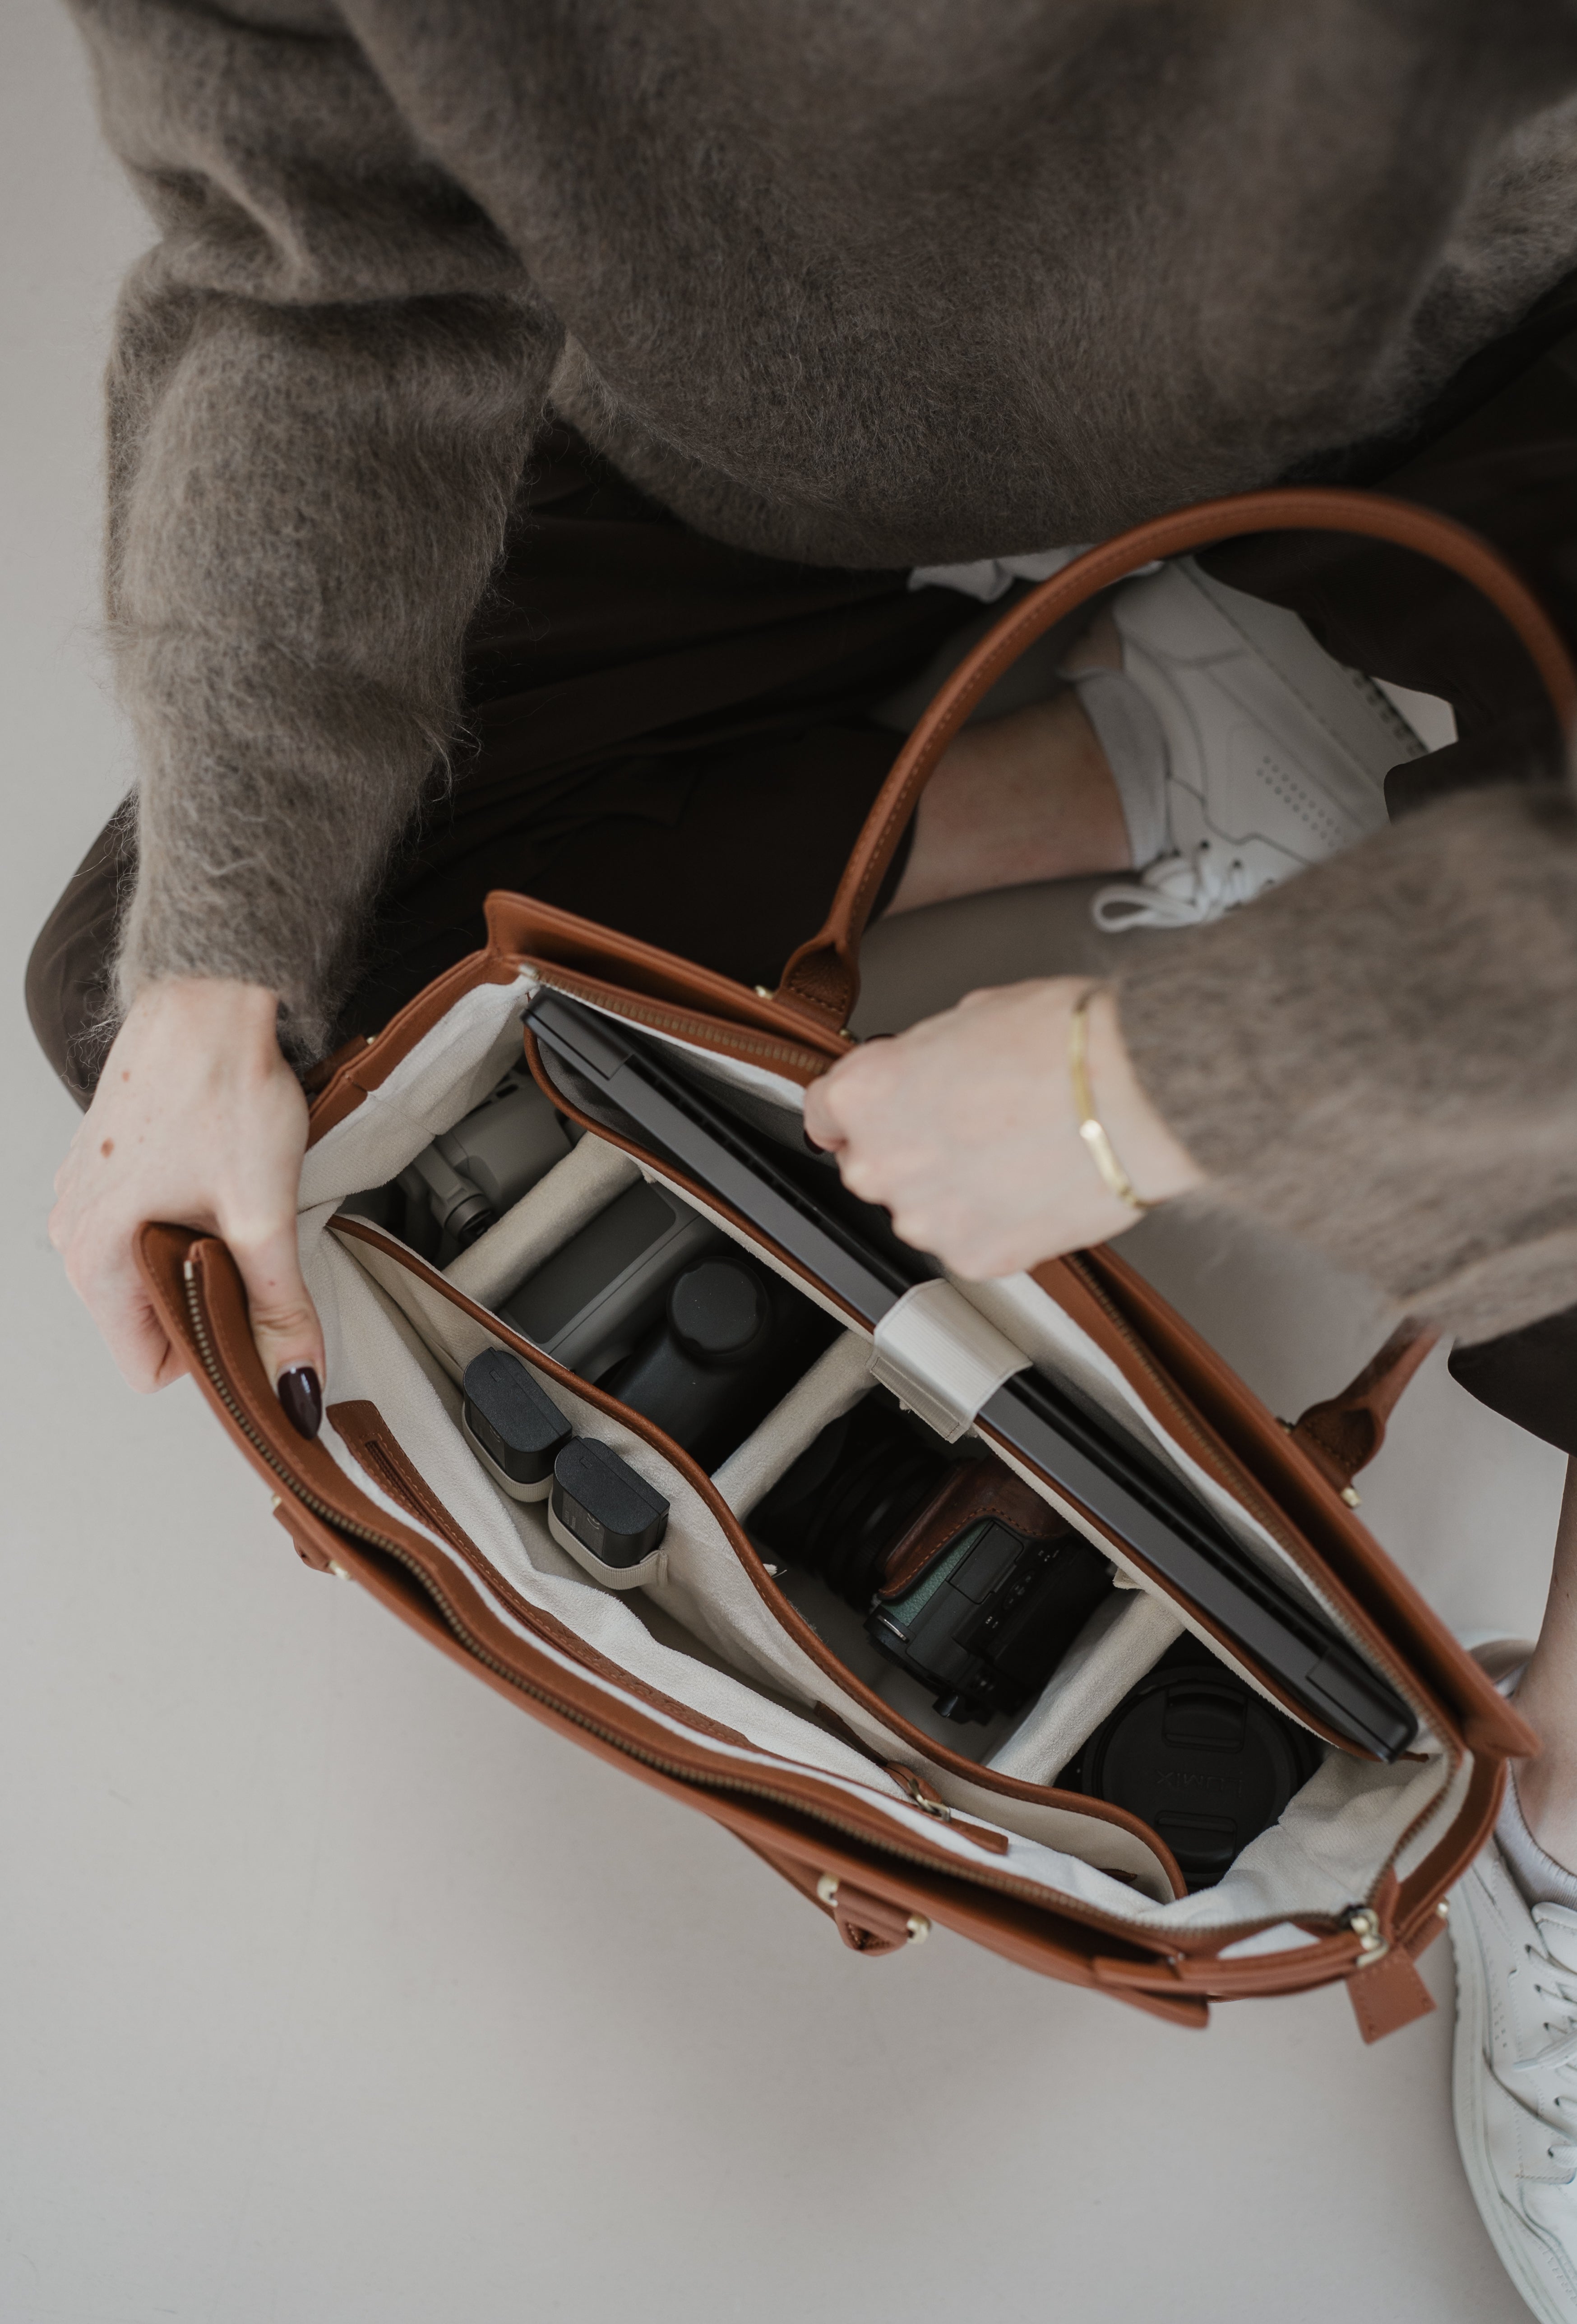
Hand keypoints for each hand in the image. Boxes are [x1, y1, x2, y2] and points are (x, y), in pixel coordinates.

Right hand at [49, 978, 324, 1432]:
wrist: (206, 1000)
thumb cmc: (222, 1088)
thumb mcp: (262, 1213)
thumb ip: (279, 1306)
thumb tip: (298, 1378)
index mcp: (97, 1258)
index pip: (149, 1365)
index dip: (211, 1357)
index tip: (254, 1323)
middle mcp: (77, 1233)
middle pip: (148, 1321)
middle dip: (208, 1306)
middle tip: (254, 1252)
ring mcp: (86, 1198)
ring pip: (147, 1273)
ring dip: (197, 1260)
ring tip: (235, 1208)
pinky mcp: (106, 1169)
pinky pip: (143, 1228)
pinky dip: (183, 1223)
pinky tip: (216, 1182)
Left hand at [801, 978, 1202, 1277]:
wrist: (1138, 1094)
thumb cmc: (1067, 1043)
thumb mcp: (976, 1014)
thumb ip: (929, 1052)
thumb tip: (935, 1064)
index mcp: (866, 1093)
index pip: (825, 1112)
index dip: (865, 1106)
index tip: (884, 1110)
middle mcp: (882, 1163)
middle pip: (874, 1165)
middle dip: (915, 1147)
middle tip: (975, 1122)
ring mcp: (927, 1219)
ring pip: (924, 1208)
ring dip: (957, 1189)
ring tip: (1017, 1151)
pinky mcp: (976, 1258)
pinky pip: (972, 1242)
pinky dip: (998, 1222)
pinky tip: (1035, 1184)